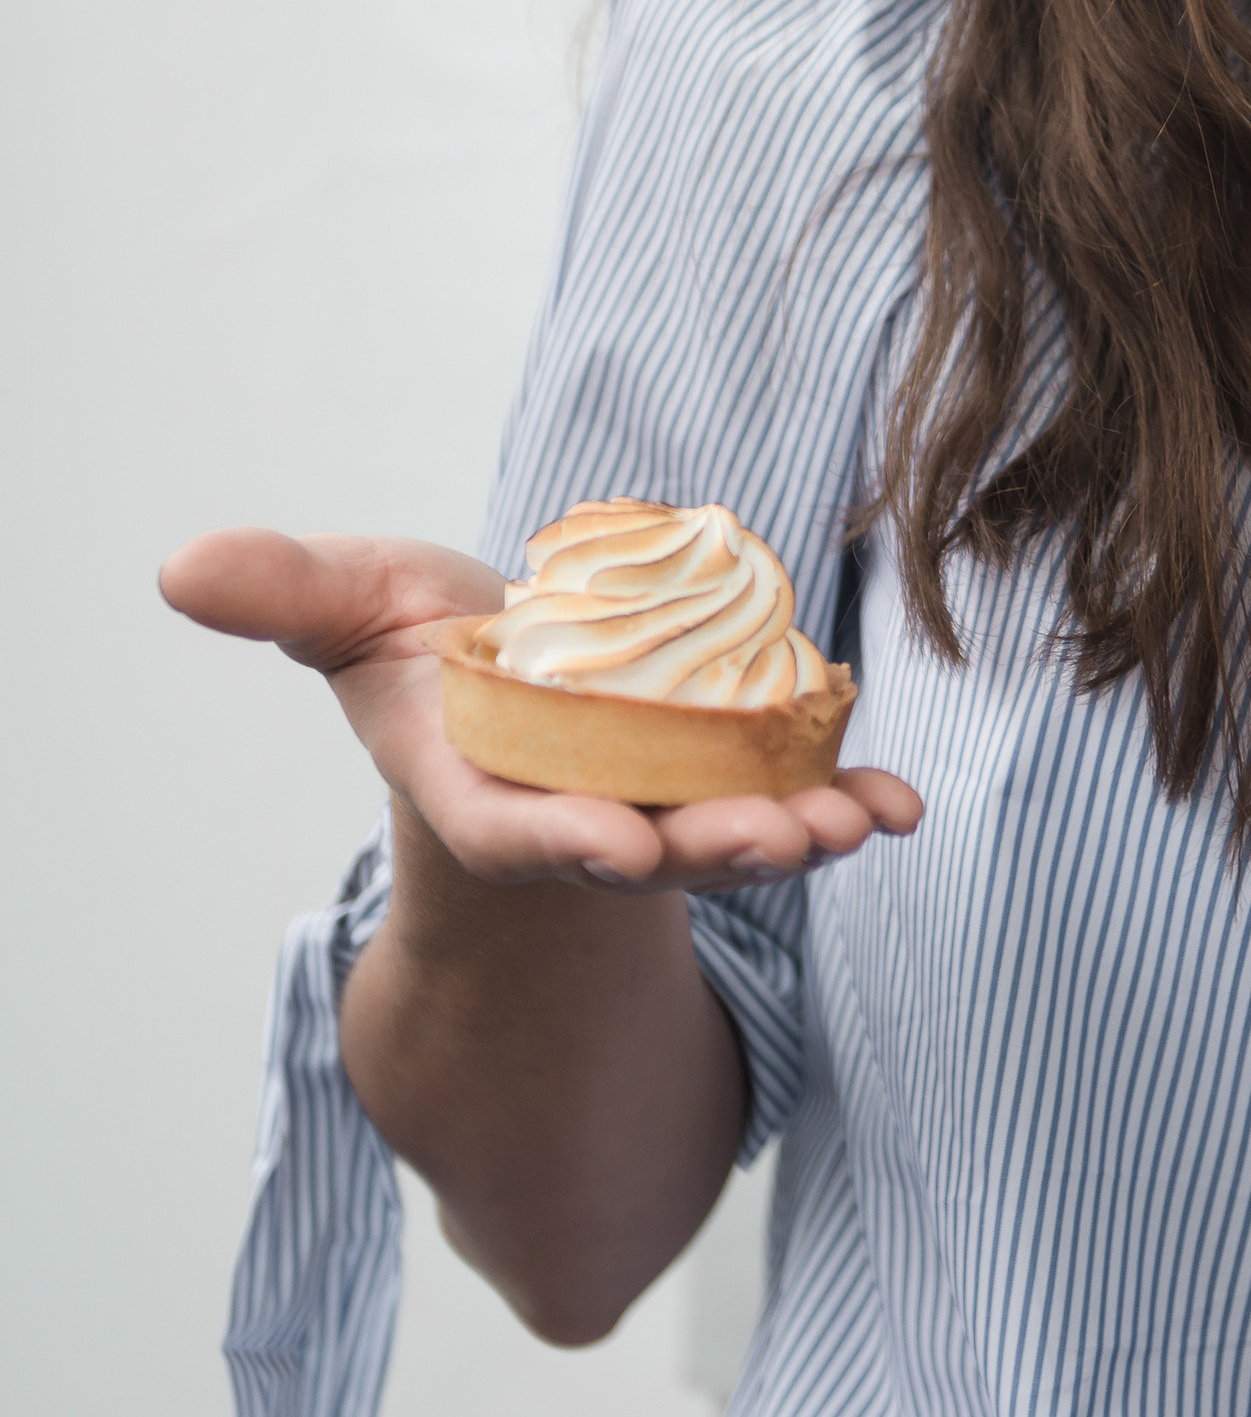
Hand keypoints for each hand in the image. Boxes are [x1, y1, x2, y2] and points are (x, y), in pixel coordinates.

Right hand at [158, 528, 921, 893]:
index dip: (560, 840)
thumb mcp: (357, 612)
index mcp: (484, 788)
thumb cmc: (435, 657)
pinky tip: (902, 804)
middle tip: (776, 846)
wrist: (525, 684)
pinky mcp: (735, 781)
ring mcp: (666, 806)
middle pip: (647, 844)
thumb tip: (182, 567)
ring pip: (734, 832)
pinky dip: (852, 801)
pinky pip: (800, 796)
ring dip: (797, 835)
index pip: (515, 827)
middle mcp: (581, 814)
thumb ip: (287, 596)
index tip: (613, 845)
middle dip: (710, 850)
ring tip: (853, 826)